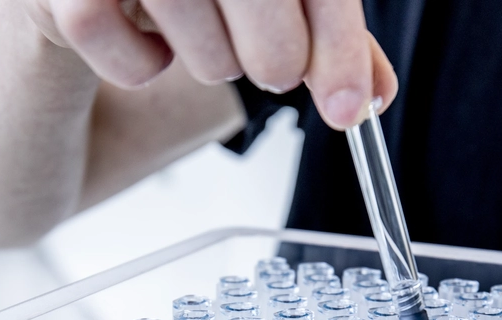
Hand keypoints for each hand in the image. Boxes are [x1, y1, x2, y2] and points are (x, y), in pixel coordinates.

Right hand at [18, 0, 397, 127]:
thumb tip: (369, 95)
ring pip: (200, 36)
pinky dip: (146, 69)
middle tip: (271, 68)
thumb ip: (316, 32)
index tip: (350, 105)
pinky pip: (132, 61)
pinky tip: (143, 39)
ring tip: (194, 34)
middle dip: (277, 56)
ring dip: (210, 60)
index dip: (337, 41)